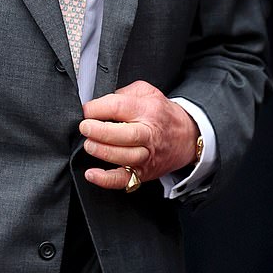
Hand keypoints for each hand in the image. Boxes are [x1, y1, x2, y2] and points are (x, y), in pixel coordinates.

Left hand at [78, 80, 198, 189]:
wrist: (187, 137)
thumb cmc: (162, 114)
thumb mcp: (147, 92)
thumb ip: (123, 93)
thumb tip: (99, 102)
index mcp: (148, 110)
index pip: (119, 107)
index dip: (97, 108)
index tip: (86, 110)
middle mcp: (148, 134)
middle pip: (124, 134)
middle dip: (100, 131)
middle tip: (85, 128)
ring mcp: (146, 155)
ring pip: (124, 157)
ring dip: (102, 152)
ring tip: (89, 144)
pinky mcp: (143, 172)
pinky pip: (124, 179)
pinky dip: (106, 180)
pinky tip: (92, 174)